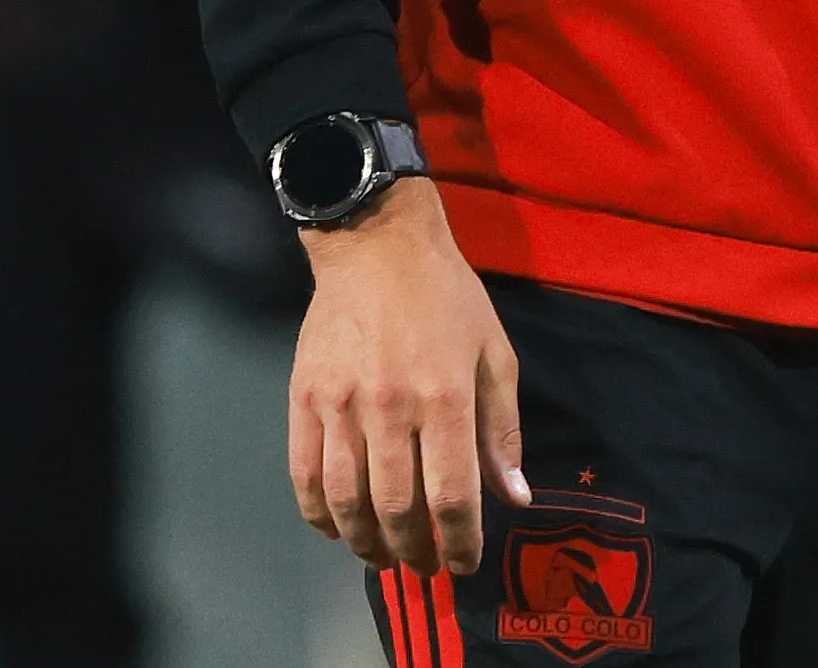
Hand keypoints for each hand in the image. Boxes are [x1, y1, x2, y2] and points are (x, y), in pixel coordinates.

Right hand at [287, 177, 528, 573]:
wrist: (378, 249)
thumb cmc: (449, 300)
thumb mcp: (495, 354)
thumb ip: (503, 430)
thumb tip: (514, 496)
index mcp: (446, 397)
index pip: (452, 493)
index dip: (459, 540)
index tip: (465, 564)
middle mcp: (391, 408)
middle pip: (397, 507)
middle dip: (415, 550)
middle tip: (426, 568)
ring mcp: (340, 407)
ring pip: (347, 500)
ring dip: (367, 543)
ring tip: (386, 558)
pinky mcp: (302, 402)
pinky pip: (305, 476)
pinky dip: (320, 514)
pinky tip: (339, 530)